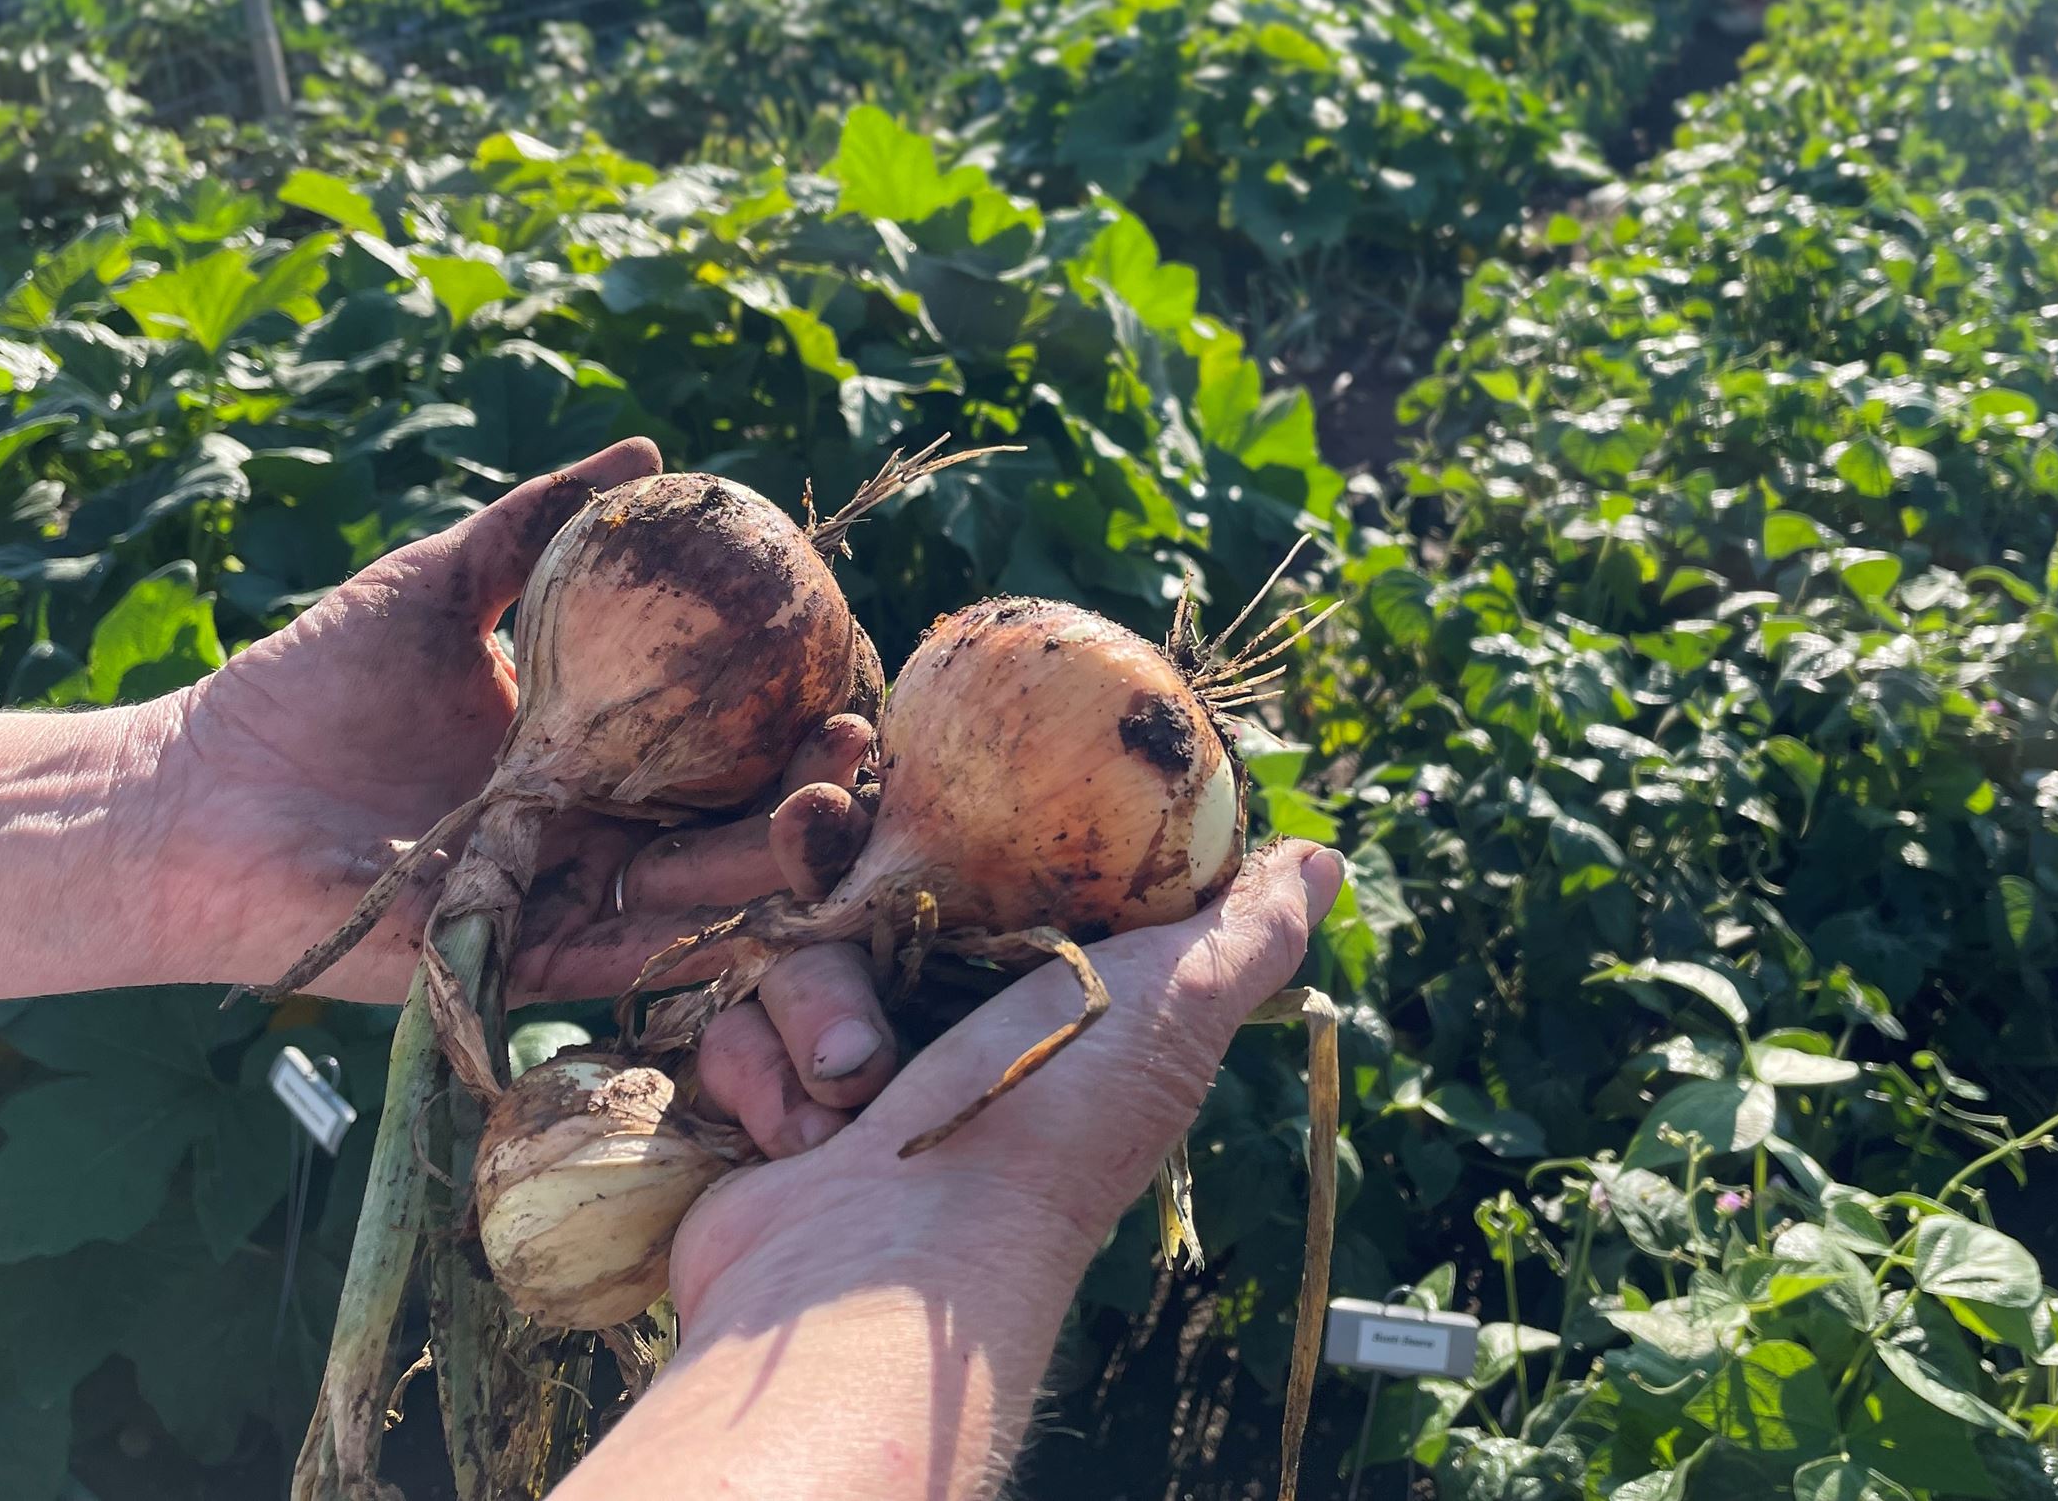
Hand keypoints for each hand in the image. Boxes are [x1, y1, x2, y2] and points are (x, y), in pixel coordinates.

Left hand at [128, 439, 902, 1148]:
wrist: (196, 797)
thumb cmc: (307, 688)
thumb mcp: (439, 584)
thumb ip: (539, 525)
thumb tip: (650, 453)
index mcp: (588, 745)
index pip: (716, 732)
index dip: (788, 705)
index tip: (846, 661)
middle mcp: (595, 825)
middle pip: (732, 815)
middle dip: (813, 790)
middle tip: (859, 739)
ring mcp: (567, 895)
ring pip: (700, 887)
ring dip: (776, 855)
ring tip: (827, 802)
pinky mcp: (525, 957)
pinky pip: (628, 952)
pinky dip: (694, 926)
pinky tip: (756, 892)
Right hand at [592, 843, 1343, 1500]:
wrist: (885, 1276)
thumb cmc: (1046, 1131)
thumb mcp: (1174, 1005)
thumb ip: (1245, 929)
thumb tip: (1324, 859)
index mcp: (1045, 996)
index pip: (981, 867)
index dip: (940, 829)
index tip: (899, 781)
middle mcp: (949, 1029)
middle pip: (868, 902)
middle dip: (852, 931)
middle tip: (851, 926)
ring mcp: (852, 1073)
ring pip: (798, 960)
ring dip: (815, 1017)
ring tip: (852, 1091)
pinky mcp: (768, 1110)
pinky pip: (734, 1031)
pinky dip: (761, 1077)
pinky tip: (798, 1134)